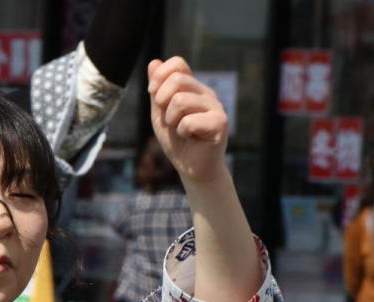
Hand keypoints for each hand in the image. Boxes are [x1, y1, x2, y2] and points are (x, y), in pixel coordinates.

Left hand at [148, 57, 227, 184]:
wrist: (192, 168)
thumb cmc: (177, 141)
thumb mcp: (160, 114)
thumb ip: (157, 90)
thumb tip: (154, 62)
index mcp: (192, 88)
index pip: (178, 63)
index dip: (160, 76)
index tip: (153, 94)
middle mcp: (206, 93)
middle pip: (177, 80)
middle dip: (161, 101)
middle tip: (168, 119)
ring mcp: (215, 106)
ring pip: (180, 100)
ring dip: (171, 120)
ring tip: (180, 130)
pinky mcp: (220, 123)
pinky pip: (189, 121)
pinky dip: (182, 132)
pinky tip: (190, 138)